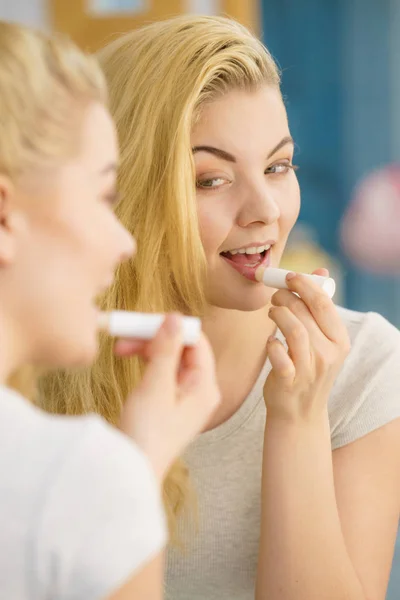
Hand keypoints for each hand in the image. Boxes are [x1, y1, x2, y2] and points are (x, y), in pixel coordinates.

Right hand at [115, 314, 219, 481]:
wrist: (130, 472)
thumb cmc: (146, 434)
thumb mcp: (155, 386)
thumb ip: (166, 349)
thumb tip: (175, 318)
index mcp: (206, 387)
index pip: (197, 342)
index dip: (173, 327)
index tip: (146, 321)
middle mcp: (200, 391)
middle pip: (182, 349)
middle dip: (155, 338)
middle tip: (126, 334)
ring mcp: (185, 399)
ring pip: (169, 359)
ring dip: (147, 349)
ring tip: (121, 349)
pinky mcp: (169, 405)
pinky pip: (162, 373)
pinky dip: (145, 363)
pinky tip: (129, 361)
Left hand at [264, 269, 350, 422]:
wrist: (300, 413)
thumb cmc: (307, 368)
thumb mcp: (322, 341)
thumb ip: (320, 308)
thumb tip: (320, 271)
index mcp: (339, 340)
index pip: (324, 303)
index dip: (305, 285)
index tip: (290, 276)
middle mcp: (328, 354)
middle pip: (304, 313)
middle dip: (286, 297)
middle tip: (275, 295)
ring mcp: (310, 368)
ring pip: (293, 329)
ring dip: (278, 314)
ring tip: (271, 312)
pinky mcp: (289, 380)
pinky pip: (278, 353)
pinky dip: (271, 343)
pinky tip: (270, 341)